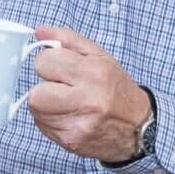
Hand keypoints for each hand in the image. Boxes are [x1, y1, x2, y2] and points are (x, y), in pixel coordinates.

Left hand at [27, 25, 152, 162]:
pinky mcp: (71, 142)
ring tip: (65, 101)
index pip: (45, 63)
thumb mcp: (99, 55)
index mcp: (94, 73)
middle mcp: (87, 101)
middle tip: (59, 86)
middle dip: (43, 87)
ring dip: (45, 104)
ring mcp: (79, 125)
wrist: (138, 126)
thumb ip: (67, 40)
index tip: (59, 66)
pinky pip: (42, 126)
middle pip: (36, 94)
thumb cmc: (116, 88)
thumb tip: (39, 31)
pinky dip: (49, 119)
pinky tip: (67, 115)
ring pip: (37, 111)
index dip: (48, 62)